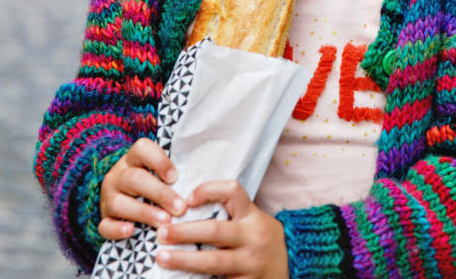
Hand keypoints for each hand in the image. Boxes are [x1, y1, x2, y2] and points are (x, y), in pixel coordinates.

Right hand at [99, 138, 186, 239]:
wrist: (125, 201)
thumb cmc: (154, 184)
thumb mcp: (162, 173)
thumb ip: (176, 173)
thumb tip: (204, 180)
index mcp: (134, 159)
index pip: (142, 149)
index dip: (159, 161)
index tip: (175, 176)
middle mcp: (118, 176)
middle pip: (135, 179)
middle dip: (160, 194)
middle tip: (180, 207)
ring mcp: (108, 198)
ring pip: (120, 203)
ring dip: (144, 212)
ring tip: (165, 221)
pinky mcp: (104, 219)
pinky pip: (105, 225)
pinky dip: (117, 229)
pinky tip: (131, 231)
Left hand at [155, 181, 287, 277]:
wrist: (293, 264)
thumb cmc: (262, 239)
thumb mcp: (252, 221)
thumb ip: (229, 215)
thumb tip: (186, 209)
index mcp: (252, 216)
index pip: (233, 192)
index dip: (209, 190)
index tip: (187, 199)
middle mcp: (253, 237)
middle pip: (215, 231)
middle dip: (184, 232)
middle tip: (162, 232)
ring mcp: (251, 263)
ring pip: (214, 262)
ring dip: (184, 259)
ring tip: (162, 257)